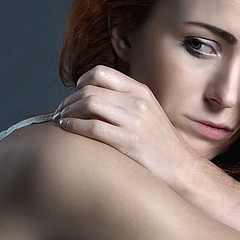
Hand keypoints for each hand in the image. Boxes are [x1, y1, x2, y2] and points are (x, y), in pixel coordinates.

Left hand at [53, 65, 200, 182]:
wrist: (179, 166)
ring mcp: (133, 121)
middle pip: (90, 89)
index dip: (82, 81)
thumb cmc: (159, 142)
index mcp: (140, 91)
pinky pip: (92, 127)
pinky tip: (67, 130)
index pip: (102, 73)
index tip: (75, 93)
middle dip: (69, 100)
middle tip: (60, 111)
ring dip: (68, 112)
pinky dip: (73, 126)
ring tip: (61, 121)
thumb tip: (90, 96)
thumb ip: (124, 100)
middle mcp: (137, 102)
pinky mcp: (127, 141)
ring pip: (88, 104)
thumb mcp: (147, 111)